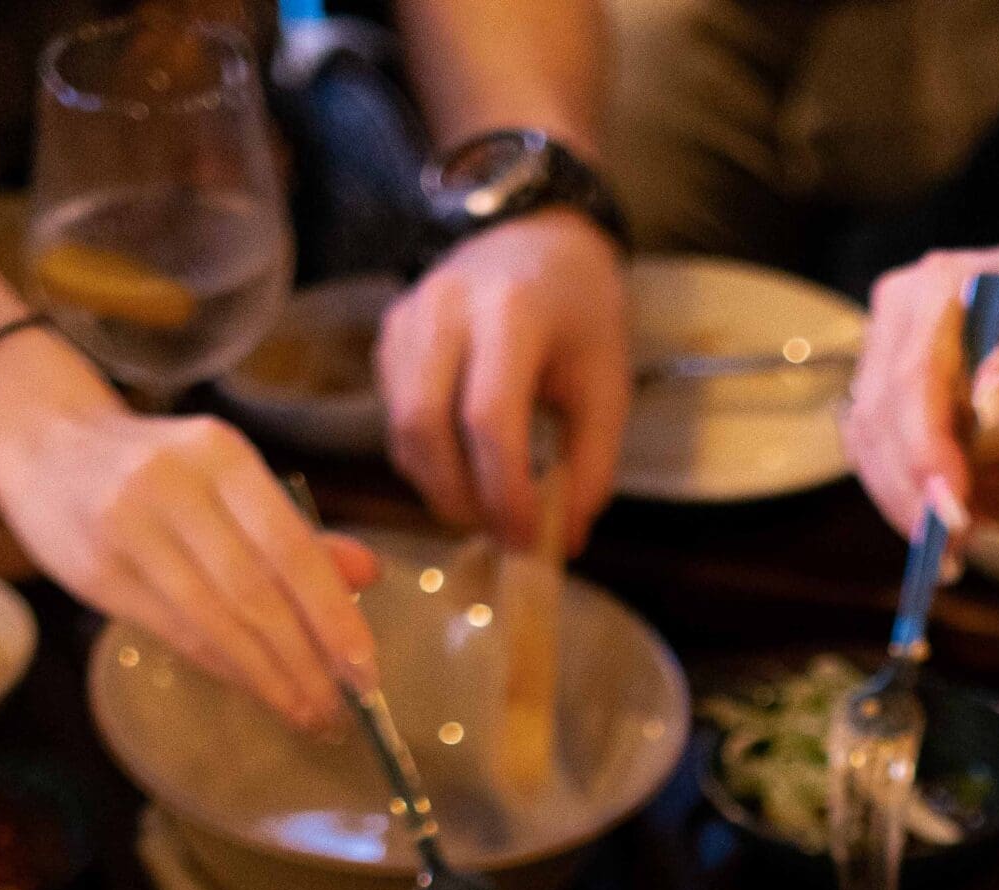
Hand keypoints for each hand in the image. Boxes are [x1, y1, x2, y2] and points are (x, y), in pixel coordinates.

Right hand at [0, 332, 377, 730]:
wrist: (43, 439)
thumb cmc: (158, 468)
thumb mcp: (228, 478)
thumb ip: (295, 530)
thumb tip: (368, 575)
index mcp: (221, 456)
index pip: (292, 549)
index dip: (334, 618)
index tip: (367, 673)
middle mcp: (173, 485)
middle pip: (257, 594)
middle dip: (306, 663)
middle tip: (340, 711)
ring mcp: (127, 528)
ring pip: (216, 622)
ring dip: (268, 679)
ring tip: (306, 714)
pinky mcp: (95, 570)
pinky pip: (176, 633)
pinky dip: (224, 668)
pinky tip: (257, 690)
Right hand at [379, 213, 629, 551]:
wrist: (541, 240)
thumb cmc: (582, 315)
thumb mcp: (607, 386)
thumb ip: (591, 466)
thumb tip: (567, 540)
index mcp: (512, 310)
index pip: (488, 418)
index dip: (503, 491)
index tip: (527, 538)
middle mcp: (446, 306)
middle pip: (427, 425)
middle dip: (460, 497)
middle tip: (499, 533)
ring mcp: (409, 315)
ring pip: (401, 426)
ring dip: (438, 486)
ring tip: (484, 510)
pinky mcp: (391, 333)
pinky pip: (393, 415)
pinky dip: (424, 459)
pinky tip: (462, 470)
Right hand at [845, 241, 998, 541]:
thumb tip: (989, 407)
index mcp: (942, 288)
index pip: (914, 380)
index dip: (923, 453)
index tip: (950, 513)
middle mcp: (899, 308)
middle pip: (880, 414)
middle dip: (909, 493)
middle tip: (950, 554)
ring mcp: (883, 340)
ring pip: (867, 435)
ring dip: (898, 501)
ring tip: (945, 552)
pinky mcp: (882, 373)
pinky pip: (875, 441)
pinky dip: (897, 488)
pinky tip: (932, 525)